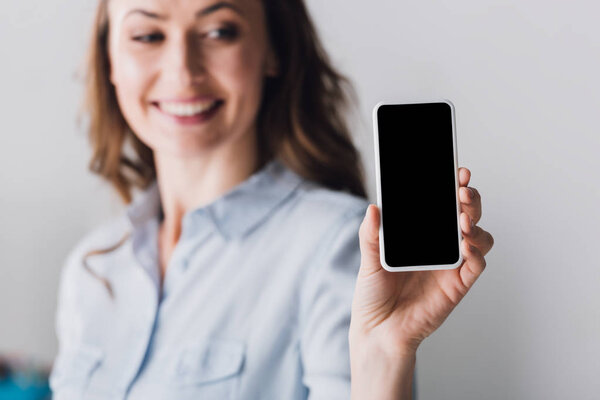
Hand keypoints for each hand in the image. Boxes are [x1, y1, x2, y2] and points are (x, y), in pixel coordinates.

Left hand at [349, 167, 493, 357]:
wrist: (378, 329)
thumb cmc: (373, 294)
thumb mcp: (368, 259)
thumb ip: (371, 235)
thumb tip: (374, 208)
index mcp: (421, 234)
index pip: (443, 204)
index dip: (454, 186)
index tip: (457, 172)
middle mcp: (440, 245)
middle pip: (466, 214)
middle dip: (470, 199)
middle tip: (462, 192)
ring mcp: (451, 264)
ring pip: (478, 235)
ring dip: (476, 223)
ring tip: (461, 221)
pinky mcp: (458, 284)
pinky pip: (477, 265)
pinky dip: (477, 253)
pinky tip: (466, 246)